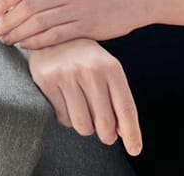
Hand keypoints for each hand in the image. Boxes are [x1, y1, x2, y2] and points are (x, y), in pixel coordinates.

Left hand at [0, 0, 135, 48]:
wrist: (133, 1)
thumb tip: (15, 1)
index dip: (3, 0)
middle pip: (27, 7)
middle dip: (6, 21)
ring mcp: (79, 8)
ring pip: (38, 23)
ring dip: (17, 34)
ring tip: (6, 41)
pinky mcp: (87, 26)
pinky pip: (54, 36)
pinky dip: (36, 43)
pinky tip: (27, 45)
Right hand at [28, 37, 142, 155]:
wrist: (56, 33)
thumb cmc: (87, 56)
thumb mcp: (107, 69)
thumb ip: (117, 97)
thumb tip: (123, 131)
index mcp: (111, 67)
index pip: (125, 107)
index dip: (132, 132)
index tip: (135, 150)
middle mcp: (91, 71)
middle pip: (105, 123)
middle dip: (108, 135)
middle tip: (108, 136)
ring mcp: (68, 76)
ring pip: (83, 125)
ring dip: (87, 127)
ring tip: (87, 113)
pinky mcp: (48, 81)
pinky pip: (63, 117)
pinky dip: (68, 118)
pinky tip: (69, 102)